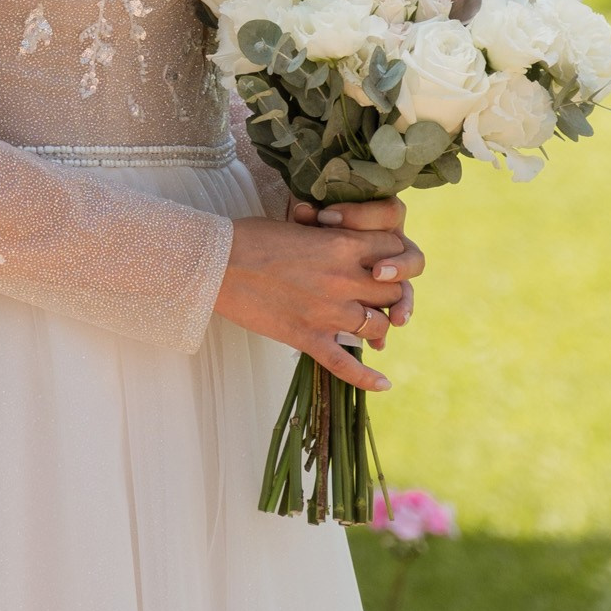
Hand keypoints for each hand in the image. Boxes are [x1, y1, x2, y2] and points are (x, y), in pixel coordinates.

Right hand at [213, 199, 423, 390]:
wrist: (216, 263)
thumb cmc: (251, 237)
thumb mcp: (299, 225)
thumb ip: (329, 235)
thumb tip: (340, 237)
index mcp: (343, 244)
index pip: (395, 251)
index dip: (394, 258)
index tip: (385, 264)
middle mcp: (344, 278)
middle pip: (394, 291)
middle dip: (390, 294)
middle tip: (379, 298)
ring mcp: (328, 311)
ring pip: (380, 326)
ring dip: (379, 327)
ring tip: (373, 330)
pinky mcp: (308, 337)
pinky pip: (346, 364)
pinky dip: (368, 377)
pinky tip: (384, 384)